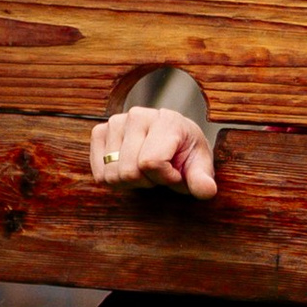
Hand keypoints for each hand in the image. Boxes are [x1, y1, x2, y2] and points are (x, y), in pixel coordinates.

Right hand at [89, 105, 218, 198]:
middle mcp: (138, 115)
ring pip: (113, 175)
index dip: (165, 179)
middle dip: (147, 182)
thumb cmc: (185, 154)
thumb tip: (206, 191)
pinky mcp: (99, 132)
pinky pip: (99, 173)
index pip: (151, 163)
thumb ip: (202, 180)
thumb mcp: (199, 167)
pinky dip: (114, 179)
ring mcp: (116, 122)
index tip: (176, 174)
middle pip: (129, 172)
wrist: (170, 141)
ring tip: (144, 170)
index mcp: (167, 120)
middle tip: (159, 174)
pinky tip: (129, 168)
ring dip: (130, 182)